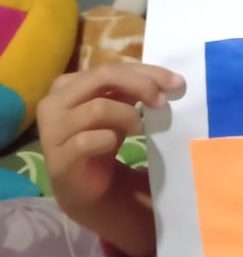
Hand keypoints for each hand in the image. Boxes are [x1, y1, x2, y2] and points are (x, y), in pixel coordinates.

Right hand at [37, 64, 184, 220]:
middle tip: (163, 101)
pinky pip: (87, 141)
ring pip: (98, 108)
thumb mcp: (119, 108)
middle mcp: (55, 101)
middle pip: (103, 76)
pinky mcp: (58, 158)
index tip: (176, 83)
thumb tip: (172, 81)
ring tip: (141, 128)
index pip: (113, 68)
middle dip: (140, 84)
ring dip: (128, 115)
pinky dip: (108, 139)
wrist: (86, 188)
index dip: (147, 72)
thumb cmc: (102, 141)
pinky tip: (114, 145)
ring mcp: (52, 130)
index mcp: (70, 84)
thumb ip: (135, 90)